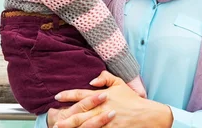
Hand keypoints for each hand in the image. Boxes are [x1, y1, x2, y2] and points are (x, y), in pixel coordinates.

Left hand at [52, 71, 172, 127]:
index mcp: (102, 95)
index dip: (68, 95)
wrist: (147, 115)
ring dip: (74, 127)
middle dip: (66, 117)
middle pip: (80, 113)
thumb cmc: (131, 99)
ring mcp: (106, 120)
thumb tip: (91, 80)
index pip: (81, 94)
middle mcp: (102, 107)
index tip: (57, 97)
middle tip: (54, 120)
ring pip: (86, 125)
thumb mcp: (119, 82)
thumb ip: (104, 77)